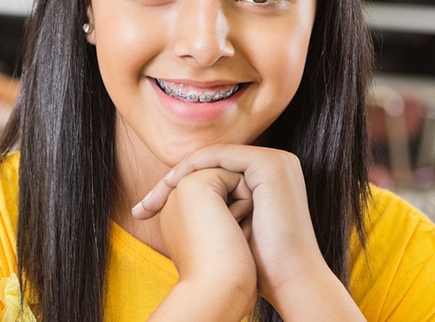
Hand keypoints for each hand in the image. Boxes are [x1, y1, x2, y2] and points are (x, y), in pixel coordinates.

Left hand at [133, 145, 323, 306]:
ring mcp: (275, 160)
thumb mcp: (233, 227)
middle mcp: (275, 163)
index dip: (182, 185)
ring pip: (215, 157)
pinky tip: (174, 183)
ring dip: (182, 173)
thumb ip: (216, 208)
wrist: (288, 279)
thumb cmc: (261, 263)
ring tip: (154, 197)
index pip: (218, 171)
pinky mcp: (269, 163)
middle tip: (145, 206)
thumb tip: (183, 207)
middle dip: (175, 180)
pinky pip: (221, 156)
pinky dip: (195, 167)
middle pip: (213, 163)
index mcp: (268, 177)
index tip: (150, 210)